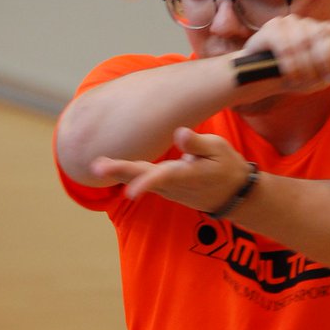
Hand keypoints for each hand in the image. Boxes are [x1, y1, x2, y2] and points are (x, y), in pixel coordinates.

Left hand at [91, 127, 252, 212]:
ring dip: (118, 172)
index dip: (147, 183)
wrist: (232, 196)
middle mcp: (174, 185)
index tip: (131, 192)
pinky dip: (125, 172)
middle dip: (121, 171)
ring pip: (139, 178)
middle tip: (97, 166)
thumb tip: (179, 133)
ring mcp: (167, 189)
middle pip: (144, 177)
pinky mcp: (163, 188)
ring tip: (97, 163)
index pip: (165, 177)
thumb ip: (197, 143)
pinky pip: (141, 179)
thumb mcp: (219, 150)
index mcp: (188, 174)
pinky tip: (108, 165)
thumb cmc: (226, 166)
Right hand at [238, 15, 329, 93]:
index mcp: (317, 33)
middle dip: (325, 62)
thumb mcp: (316, 78)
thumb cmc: (289, 77)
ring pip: (304, 43)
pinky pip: (285, 47)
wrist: (255, 80)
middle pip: (322, 37)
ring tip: (301, 82)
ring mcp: (287, 23)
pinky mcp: (270, 29)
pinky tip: (287, 75)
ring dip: (305, 68)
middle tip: (323, 80)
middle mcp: (304, 24)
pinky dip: (289, 64)